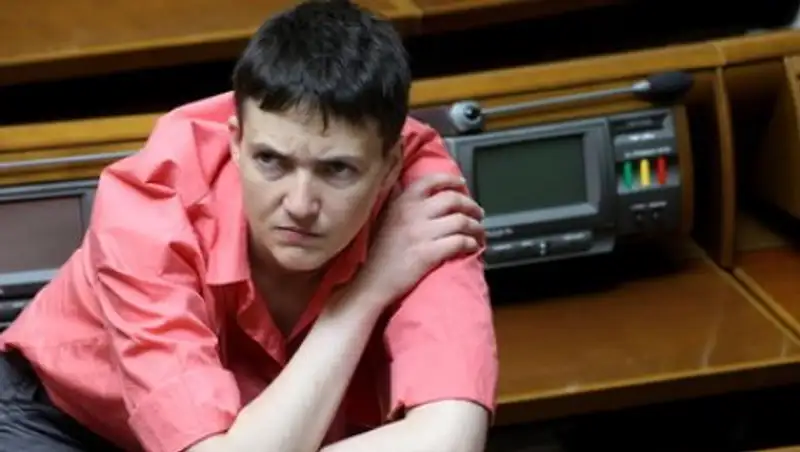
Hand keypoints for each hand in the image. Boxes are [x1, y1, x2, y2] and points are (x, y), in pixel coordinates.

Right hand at [358, 173, 484, 306]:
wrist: (373, 281)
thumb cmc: (379, 252)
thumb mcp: (384, 218)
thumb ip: (396, 200)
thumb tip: (404, 184)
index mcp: (402, 203)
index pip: (430, 181)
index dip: (450, 180)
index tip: (462, 183)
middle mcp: (412, 213)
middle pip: (453, 200)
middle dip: (471, 206)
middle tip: (478, 213)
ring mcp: (421, 233)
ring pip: (461, 221)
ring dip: (476, 227)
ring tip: (479, 233)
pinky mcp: (429, 253)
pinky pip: (460, 242)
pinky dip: (471, 244)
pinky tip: (472, 247)